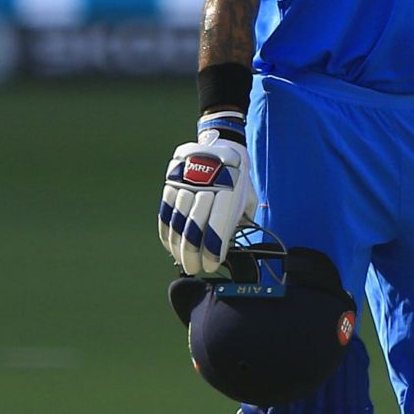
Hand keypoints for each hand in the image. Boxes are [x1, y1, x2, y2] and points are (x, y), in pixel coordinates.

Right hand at [158, 118, 255, 276]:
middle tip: (196, 269)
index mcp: (229, 187)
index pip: (218, 224)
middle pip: (195, 226)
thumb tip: (228, 246)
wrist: (220, 143)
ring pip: (178, 221)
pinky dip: (167, 232)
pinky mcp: (171, 182)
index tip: (212, 265)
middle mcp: (205, 185)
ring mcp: (185, 182)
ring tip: (185, 262)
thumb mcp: (247, 193)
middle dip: (194, 253)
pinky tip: (171, 247)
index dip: (213, 248)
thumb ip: (240, 218)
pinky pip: (165, 212)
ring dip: (179, 247)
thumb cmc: (238, 176)